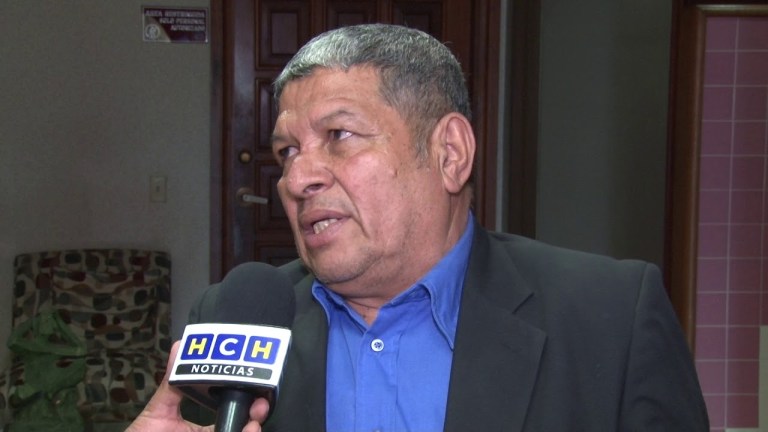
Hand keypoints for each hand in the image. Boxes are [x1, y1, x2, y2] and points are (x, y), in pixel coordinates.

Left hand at [125, 341, 270, 431]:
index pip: (233, 416)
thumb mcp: (158, 412)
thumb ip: (172, 383)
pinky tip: (247, 430)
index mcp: (204, 431)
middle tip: (261, 403)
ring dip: (253, 428)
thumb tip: (180, 347)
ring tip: (253, 423)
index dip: (248, 404)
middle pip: (244, 427)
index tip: (257, 390)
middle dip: (257, 414)